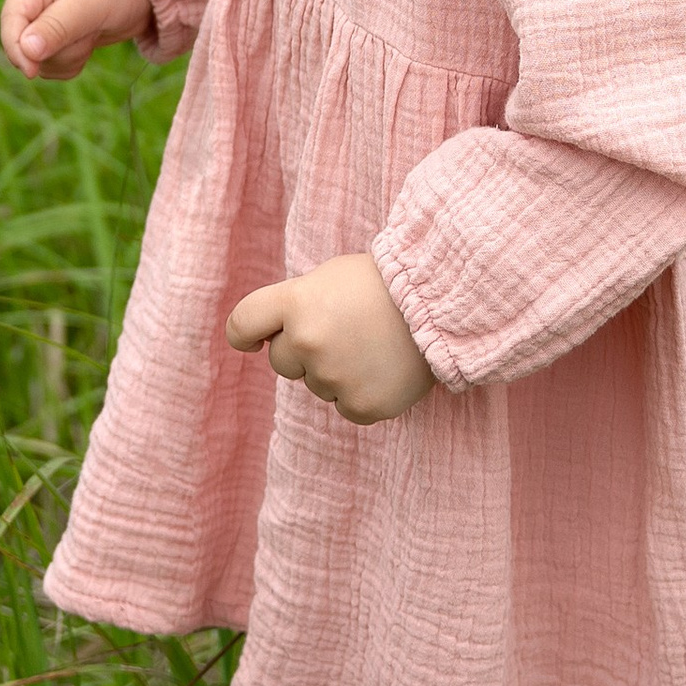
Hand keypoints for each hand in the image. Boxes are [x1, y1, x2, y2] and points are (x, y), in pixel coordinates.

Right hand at [0, 0, 154, 78]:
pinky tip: (89, 42)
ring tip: (91, 33)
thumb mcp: (92, 3)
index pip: (11, 17)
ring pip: (38, 58)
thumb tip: (26, 50)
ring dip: (67, 56)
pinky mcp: (55, 36)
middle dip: (55, 50)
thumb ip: (58, 26)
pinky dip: (72, 62)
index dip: (15, 47)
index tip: (31, 71)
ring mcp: (44, 18)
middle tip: (86, 34)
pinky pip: (51, 64)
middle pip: (23, 42)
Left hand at [225, 252, 433, 424]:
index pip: (242, 325)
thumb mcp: (330, 277)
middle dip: (304, 350)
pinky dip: (361, 393)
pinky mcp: (362, 405)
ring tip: (373, 345)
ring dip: (336, 371)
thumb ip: (298, 305)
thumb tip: (277, 338)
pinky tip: (384, 368)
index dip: (245, 336)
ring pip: (317, 385)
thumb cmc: (385, 283)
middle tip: (345, 330)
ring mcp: (334, 377)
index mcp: (295, 301)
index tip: (254, 342)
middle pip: (281, 361)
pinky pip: (346, 407)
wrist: (442, 300)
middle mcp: (307, 341)